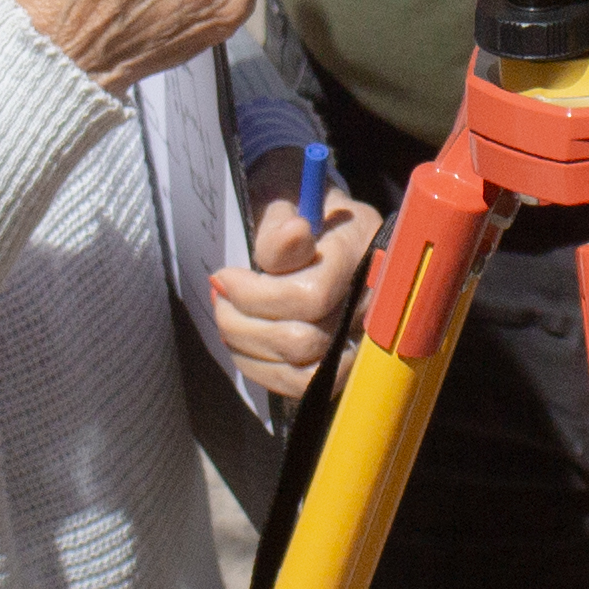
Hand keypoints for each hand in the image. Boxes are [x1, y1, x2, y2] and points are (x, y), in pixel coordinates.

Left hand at [209, 181, 384, 399]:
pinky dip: (259, 366)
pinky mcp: (342, 365)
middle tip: (219, 295)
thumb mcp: (290, 203)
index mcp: (360, 254)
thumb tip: (295, 233)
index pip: (311, 296)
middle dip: (244, 322)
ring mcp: (360, 340)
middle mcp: (370, 304)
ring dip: (246, 345)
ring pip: (299, 371)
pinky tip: (243, 337)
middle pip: (302, 341)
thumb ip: (284, 225)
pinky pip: (299, 385)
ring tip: (227, 313)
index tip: (224, 275)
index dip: (256, 294)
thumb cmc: (302, 215)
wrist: (327, 231)